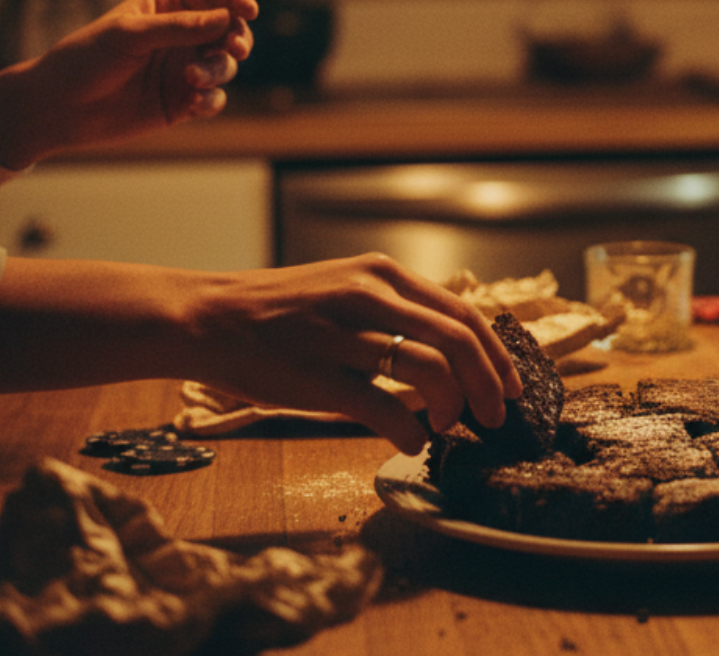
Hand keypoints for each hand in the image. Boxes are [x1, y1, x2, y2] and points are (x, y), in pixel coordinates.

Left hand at [0, 0, 258, 166]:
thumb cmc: (85, 59)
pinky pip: (214, 99)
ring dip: (217, 71)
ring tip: (192, 80)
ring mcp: (183, 69)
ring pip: (225, 65)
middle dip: (236, 39)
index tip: (249, 11)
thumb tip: (228, 19)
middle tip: (233, 49)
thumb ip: (180, 27)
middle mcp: (181, 35)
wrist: (58, 107)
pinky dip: (211, 100)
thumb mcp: (129, 35)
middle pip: (230, 30)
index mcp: (167, 6)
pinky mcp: (182, 102)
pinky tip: (193, 103)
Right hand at [188, 254, 525, 453]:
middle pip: (460, 340)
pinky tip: (414, 444)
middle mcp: (369, 296)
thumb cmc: (279, 312)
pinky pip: (385, 409)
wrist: (205, 317)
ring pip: (430, 371)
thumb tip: (452, 353)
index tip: (513, 387)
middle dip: (490, 385)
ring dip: (454, 408)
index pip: (465, 313)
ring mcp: (343, 335)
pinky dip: (411, 433)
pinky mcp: (318, 377)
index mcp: (382, 274)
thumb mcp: (345, 289)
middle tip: (496, 418)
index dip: (499, 355)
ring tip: (451, 428)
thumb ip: (396, 312)